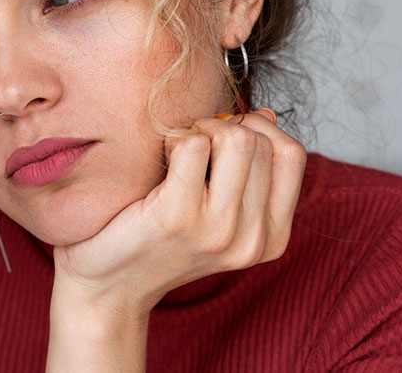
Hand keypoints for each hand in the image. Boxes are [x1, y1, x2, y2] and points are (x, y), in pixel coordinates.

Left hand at [52, 109, 307, 315]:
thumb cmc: (159, 239)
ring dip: (200, 130)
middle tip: (192, 146)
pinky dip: (173, 139)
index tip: (225, 140)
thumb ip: (249, 171)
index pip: (292, 155)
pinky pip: (191, 145)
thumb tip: (266, 115)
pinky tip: (159, 162)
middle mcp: (252, 239)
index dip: (259, 131)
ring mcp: (217, 230)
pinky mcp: (177, 216)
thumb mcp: (218, 212)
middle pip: (259, 141)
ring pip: (234, 138)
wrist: (108, 287)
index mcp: (271, 239)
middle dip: (224, 126)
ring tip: (177, 153)